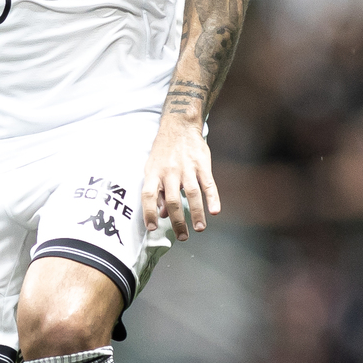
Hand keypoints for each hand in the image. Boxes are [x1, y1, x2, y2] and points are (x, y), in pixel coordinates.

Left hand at [141, 118, 219, 240]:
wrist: (179, 125)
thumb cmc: (163, 151)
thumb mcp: (153, 168)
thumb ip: (156, 191)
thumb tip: (161, 215)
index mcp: (153, 173)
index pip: (147, 195)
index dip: (149, 212)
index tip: (152, 228)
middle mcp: (169, 171)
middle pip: (172, 200)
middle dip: (177, 221)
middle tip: (182, 237)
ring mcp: (186, 167)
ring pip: (192, 194)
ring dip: (196, 213)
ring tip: (199, 228)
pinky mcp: (202, 164)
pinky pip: (208, 183)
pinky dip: (212, 197)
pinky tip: (215, 211)